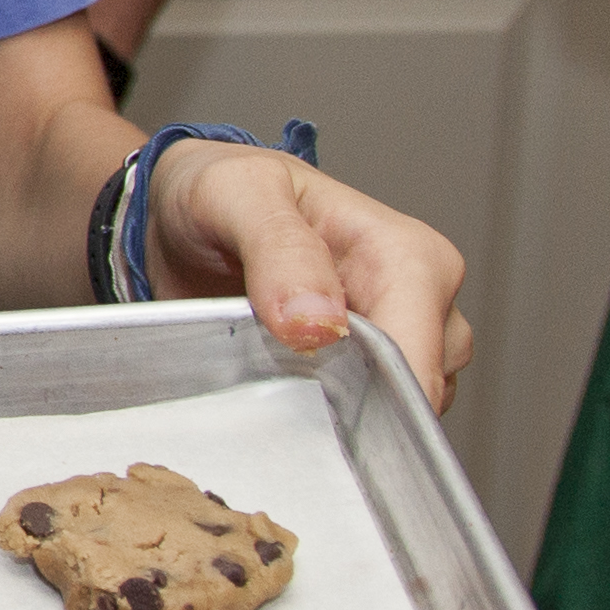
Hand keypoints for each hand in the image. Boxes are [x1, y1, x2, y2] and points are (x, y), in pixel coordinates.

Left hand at [139, 141, 470, 403]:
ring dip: (331, 412)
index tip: (304, 397)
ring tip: (269, 366)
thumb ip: (279, 249)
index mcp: (408, 254)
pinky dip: (326, 416)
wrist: (189, 211)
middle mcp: (420, 301)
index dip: (368, 395)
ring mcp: (403, 339)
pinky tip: (282, 382)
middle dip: (347, 409)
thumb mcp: (234, 193)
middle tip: (271, 376)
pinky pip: (368, 418)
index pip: (417, 356)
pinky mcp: (374, 368)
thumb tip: (320, 325)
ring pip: (392, 414)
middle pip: (410, 395)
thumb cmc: (220, 191)